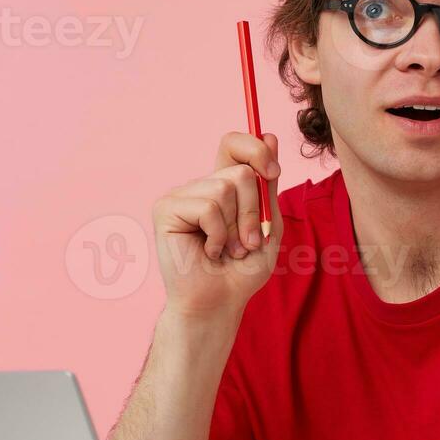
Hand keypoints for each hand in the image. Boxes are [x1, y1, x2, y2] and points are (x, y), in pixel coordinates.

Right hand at [153, 131, 282, 318]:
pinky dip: (218, 235)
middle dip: (253, 212)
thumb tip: (270, 136)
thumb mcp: (267, 224)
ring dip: (236, 227)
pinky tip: (208, 252)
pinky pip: (208, 207)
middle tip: (246, 242)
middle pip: (240, 171)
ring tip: (227, 250)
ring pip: (225, 188)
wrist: (218, 303)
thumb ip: (267, 184)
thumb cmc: (242, 271)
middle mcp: (199, 186)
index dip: (256, 149)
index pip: (233, 143)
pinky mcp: (166, 209)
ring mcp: (180, 196)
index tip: (273, 172)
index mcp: (221, 186)